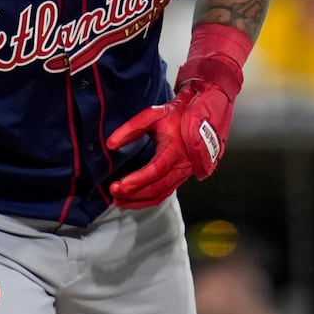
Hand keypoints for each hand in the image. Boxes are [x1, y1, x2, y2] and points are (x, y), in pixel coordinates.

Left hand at [106, 79, 233, 208]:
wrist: (202, 114)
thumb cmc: (178, 114)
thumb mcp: (153, 115)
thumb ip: (131, 129)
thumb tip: (111, 144)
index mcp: (176, 149)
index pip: (155, 170)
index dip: (137, 180)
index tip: (119, 185)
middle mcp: (183, 165)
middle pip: (158, 188)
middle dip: (134, 195)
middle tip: (114, 193)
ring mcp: (185, 173)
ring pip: (162, 194)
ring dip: (140, 200)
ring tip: (120, 200)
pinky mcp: (182, 177)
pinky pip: (166, 192)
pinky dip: (148, 198)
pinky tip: (134, 198)